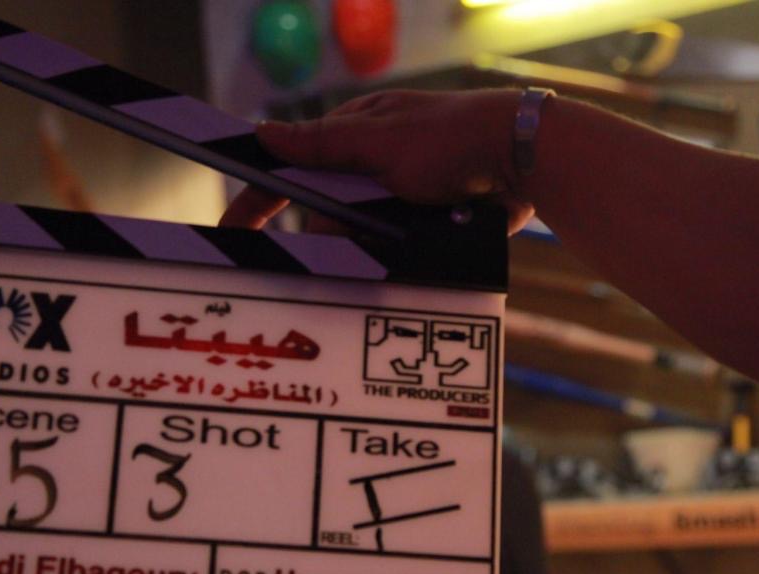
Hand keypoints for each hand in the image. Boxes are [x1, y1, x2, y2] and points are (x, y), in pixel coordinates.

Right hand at [220, 89, 535, 232]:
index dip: (260, 198)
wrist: (524, 160)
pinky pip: (396, 248)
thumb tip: (263, 134)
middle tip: (348, 241)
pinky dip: (397, 254)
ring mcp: (402, 194)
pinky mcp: (428, 220)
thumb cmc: (450, 139)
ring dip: (370, 245)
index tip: (233, 231)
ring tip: (400, 237)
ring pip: (361, 236)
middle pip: (326, 212)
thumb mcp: (378, 141)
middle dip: (330, 232)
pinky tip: (413, 252)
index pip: (292, 166)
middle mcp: (375, 164)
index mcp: (356, 133)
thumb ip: (320, 145)